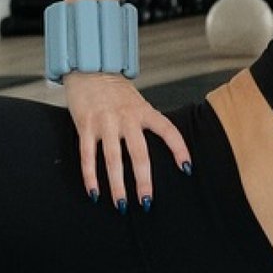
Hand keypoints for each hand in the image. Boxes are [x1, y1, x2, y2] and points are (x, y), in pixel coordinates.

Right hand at [63, 73, 192, 211]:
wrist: (89, 68)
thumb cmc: (115, 90)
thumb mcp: (137, 102)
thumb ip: (145, 122)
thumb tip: (156, 149)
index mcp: (144, 111)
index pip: (168, 130)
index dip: (179, 149)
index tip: (187, 168)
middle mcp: (126, 117)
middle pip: (139, 153)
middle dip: (144, 180)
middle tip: (147, 202)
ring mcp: (105, 122)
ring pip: (113, 159)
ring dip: (117, 185)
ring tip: (121, 205)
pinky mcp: (86, 125)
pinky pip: (88, 155)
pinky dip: (90, 176)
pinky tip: (94, 192)